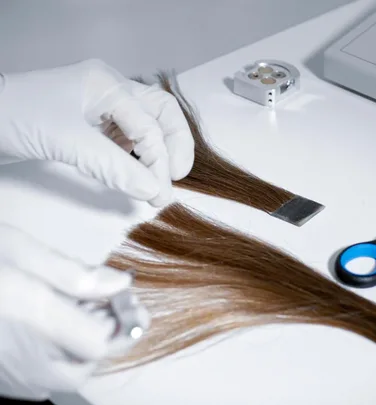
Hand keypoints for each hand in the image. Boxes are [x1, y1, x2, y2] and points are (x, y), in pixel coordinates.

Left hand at [0, 59, 194, 206]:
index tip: (159, 194)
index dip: (159, 161)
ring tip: (157, 182)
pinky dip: (136, 159)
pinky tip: (135, 175)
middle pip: (160, 114)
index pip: (149, 124)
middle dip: (173, 146)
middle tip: (175, 178)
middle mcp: (110, 93)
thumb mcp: (68, 141)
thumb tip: (152, 190)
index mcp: (107, 84)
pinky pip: (126, 142)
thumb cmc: (14, 117)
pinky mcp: (91, 128)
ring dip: (156, 154)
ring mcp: (101, 110)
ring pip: (146, 129)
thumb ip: (113, 166)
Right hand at [0, 223, 148, 400]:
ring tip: (73, 304)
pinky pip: (46, 374)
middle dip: (105, 328)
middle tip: (100, 296)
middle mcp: (24, 359)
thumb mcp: (21, 251)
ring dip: (85, 339)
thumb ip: (75, 273)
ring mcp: (11, 375)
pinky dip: (62, 350)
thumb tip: (119, 283)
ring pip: (70, 370)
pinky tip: (52, 321)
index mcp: (31, 321)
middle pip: (89, 360)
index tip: (125, 296)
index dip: (122, 320)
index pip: (100, 342)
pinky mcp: (4, 379)